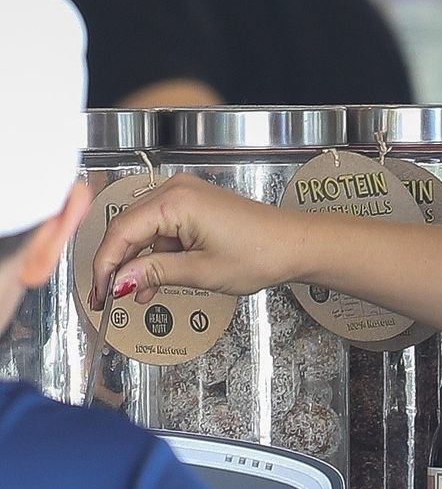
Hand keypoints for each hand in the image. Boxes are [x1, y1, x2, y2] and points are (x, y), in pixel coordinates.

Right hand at [89, 173, 301, 306]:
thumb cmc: (260, 254)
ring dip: (139, 264)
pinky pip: (164, 230)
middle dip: (118, 265)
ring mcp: (186, 196)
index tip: (99, 294)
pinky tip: (155, 282)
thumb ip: (154, 274)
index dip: (105, 266)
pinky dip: (158, 256)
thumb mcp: (201, 271)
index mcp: (174, 201)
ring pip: (145, 231)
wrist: (296, 245)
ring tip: (135, 297)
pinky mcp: (195, 205)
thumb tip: (120, 282)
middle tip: (107, 298)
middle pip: (129, 229)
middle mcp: (175, 190)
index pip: (121, 232)